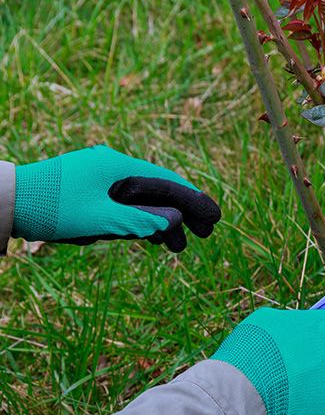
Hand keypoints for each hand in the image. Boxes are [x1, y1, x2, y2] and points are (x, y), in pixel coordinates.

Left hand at [12, 145, 220, 251]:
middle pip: (158, 191)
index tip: (215, 217)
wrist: (8, 202)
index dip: (194, 200)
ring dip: (162, 222)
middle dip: (183, 214)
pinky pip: (126, 205)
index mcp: (118, 167)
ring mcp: (102, 180)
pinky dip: (142, 220)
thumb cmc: (52, 206)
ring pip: (143, 200)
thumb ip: (141, 220)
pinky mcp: (92, 192)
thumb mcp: (101, 218)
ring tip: (177, 247)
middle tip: (205, 233)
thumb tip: (176, 220)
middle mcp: (113, 169)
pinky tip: (153, 236)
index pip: (167, 182)